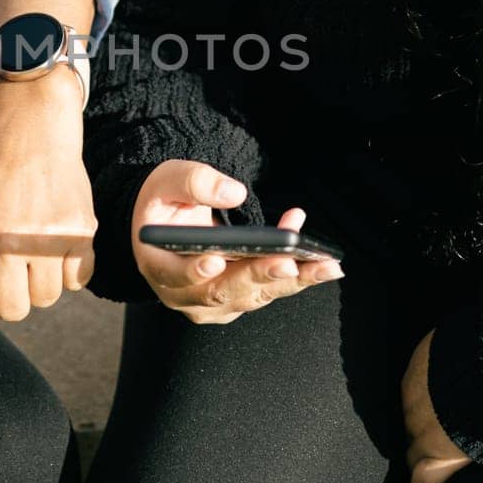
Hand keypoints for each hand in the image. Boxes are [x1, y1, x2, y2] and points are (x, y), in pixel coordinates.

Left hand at [0, 64, 92, 333]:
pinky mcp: (79, 232)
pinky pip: (78, 280)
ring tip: (38, 248)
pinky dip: (71, 268)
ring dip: (43, 282)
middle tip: (16, 264)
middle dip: (15, 295)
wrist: (32, 133)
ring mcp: (44, 239)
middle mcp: (6, 243)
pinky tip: (60, 241)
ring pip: (46, 299)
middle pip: (15, 310)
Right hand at [131, 159, 342, 324]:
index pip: (175, 275)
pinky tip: (318, 257)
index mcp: (158, 265)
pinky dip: (296, 273)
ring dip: (292, 280)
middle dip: (260, 275)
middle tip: (289, 262)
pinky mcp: (238, 300)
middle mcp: (184, 293)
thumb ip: (195, 183)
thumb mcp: (169, 180)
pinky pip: (268, 289)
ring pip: (254, 296)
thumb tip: (234, 193)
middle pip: (223, 291)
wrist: (170, 223)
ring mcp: (213, 302)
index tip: (216, 260)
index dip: (195, 271)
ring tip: (324, 264)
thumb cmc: (166, 203)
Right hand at [402, 330, 472, 482]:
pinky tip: (442, 387)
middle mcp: (421, 428)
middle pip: (413, 449)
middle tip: (439, 451)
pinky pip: (412, 388)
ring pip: (411, 416)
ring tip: (445, 413)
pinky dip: (424, 392)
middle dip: (423, 453)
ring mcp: (413, 397)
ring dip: (424, 419)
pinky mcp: (414, 368)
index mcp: (442, 453)